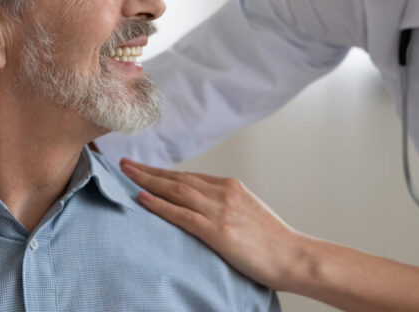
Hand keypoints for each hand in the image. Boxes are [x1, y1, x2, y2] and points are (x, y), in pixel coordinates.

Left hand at [119, 158, 305, 290]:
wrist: (293, 256)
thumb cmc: (273, 241)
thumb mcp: (248, 213)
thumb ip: (226, 206)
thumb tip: (205, 207)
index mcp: (231, 187)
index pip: (189, 176)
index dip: (164, 172)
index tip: (144, 168)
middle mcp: (224, 193)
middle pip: (178, 178)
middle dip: (149, 171)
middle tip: (124, 163)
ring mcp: (220, 211)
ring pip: (176, 191)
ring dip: (147, 181)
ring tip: (126, 174)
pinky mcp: (218, 231)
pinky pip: (182, 214)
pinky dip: (160, 205)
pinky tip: (143, 199)